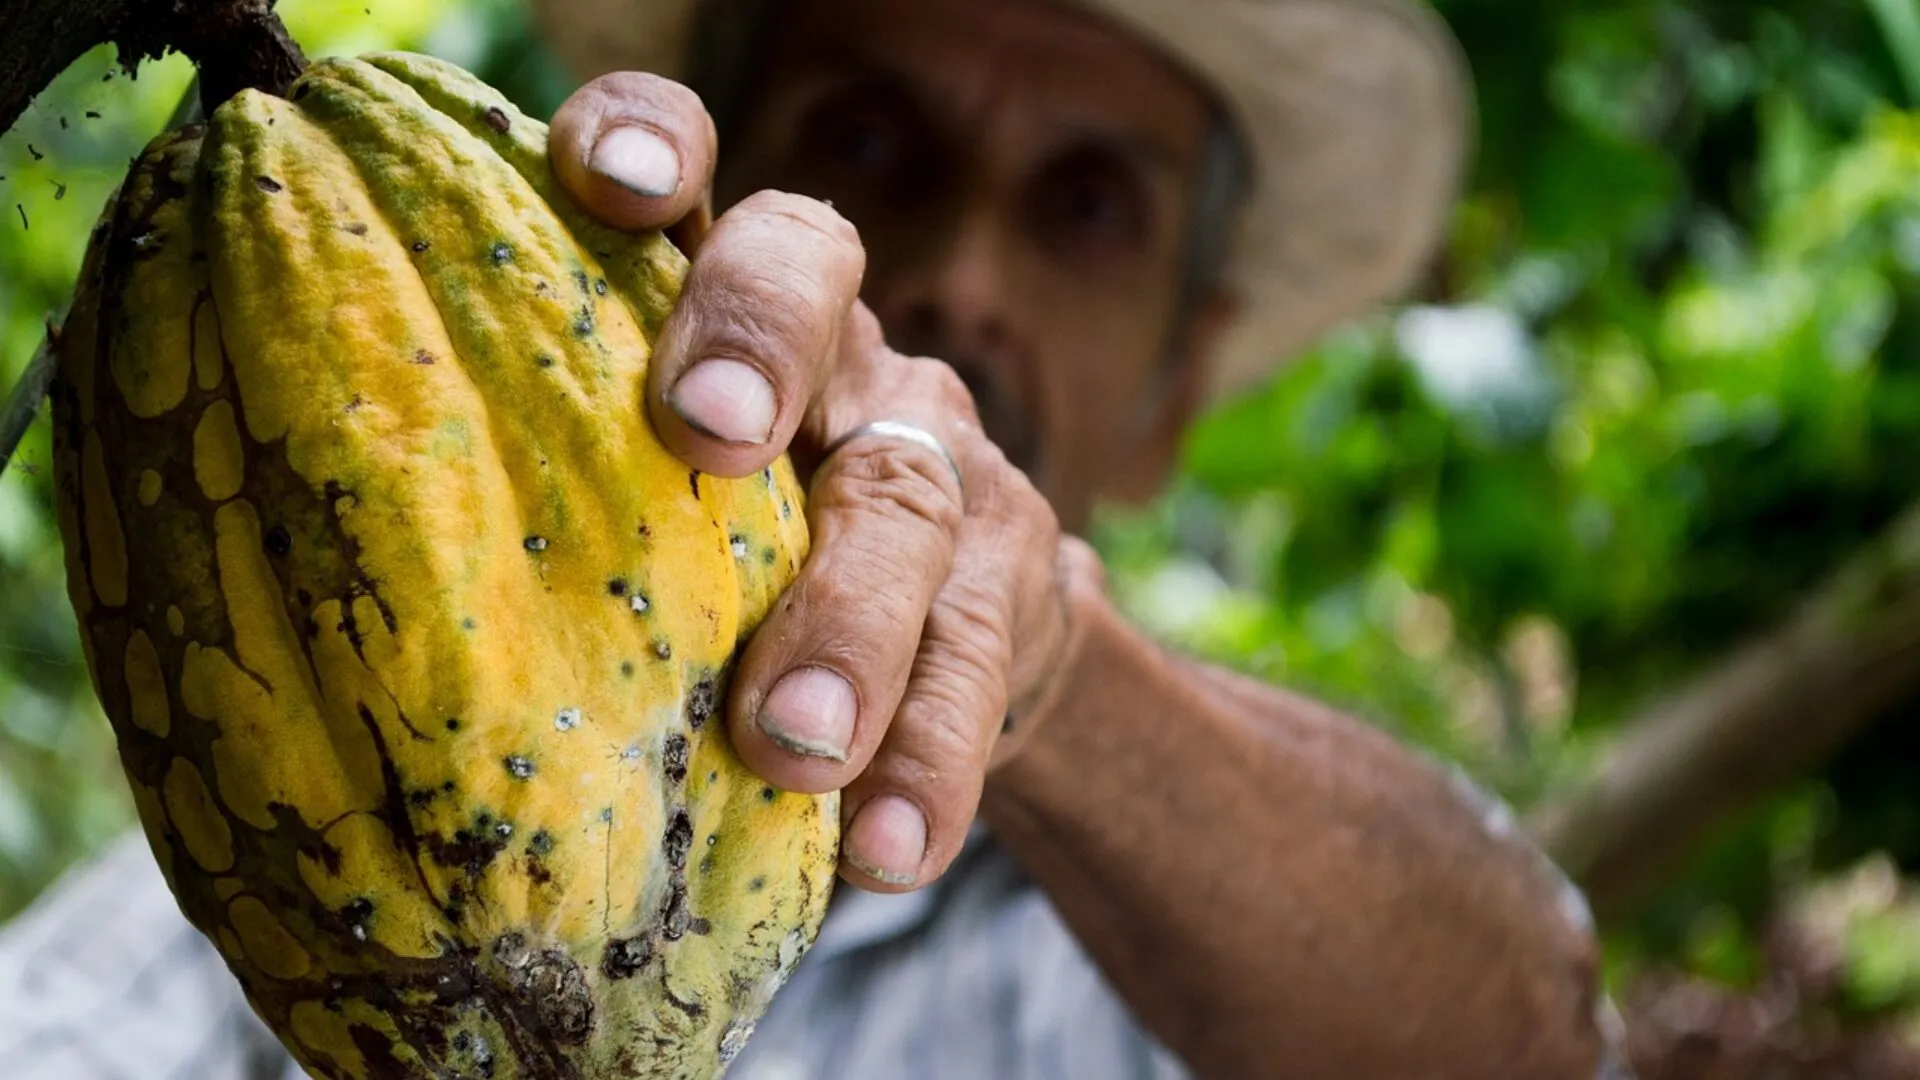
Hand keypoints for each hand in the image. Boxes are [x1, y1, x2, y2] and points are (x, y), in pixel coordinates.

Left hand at [549, 74, 1098, 891]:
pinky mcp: (1013, 582)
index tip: (603, 181)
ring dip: (849, 622)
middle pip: (814, 279)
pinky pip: (979, 664)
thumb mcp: (650, 511)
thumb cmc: (735, 572)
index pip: (692, 176)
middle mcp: (838, 350)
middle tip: (702, 433)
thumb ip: (554, 503)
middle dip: (757, 341)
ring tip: (792, 744)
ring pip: (906, 499)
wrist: (957, 642)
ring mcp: (937, 457)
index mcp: (719, 308)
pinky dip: (930, 762)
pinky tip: (888, 851)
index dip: (653, 142)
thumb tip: (313, 605)